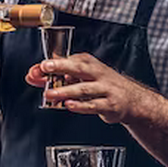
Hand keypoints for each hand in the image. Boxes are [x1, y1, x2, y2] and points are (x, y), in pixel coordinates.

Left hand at [25, 53, 152, 124]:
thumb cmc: (103, 85)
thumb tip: (33, 75)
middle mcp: (98, 74)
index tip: (38, 68)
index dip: (52, 64)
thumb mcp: (83, 76)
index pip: (69, 60)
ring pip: (84, 89)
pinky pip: (94, 105)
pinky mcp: (110, 105)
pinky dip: (80, 106)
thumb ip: (58, 76)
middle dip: (61, 66)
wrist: (133, 100)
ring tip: (50, 94)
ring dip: (65, 91)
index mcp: (89, 63)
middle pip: (78, 68)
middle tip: (44, 68)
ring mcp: (105, 89)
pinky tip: (68, 106)